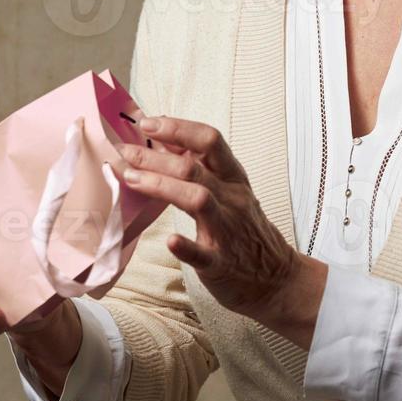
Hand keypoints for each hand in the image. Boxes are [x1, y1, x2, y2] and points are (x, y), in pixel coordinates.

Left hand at [112, 115, 328, 349]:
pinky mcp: (221, 263)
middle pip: (194, 167)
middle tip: (125, 151)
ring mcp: (227, 231)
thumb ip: (203, 169)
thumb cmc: (246, 231)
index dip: (177, 128)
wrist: (277, 278)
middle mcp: (232, 199)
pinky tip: (171, 240)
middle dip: (155, 156)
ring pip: (197, 200)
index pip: (209, 140)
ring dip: (162, 186)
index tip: (147, 122)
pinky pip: (203, 254)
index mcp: (234, 178)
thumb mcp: (232, 191)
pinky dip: (186, 247)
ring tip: (131, 178)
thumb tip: (165, 141)